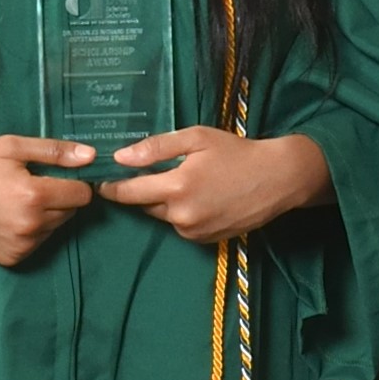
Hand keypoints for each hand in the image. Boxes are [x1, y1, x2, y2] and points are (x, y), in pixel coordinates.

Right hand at [0, 134, 99, 263]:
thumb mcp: (12, 147)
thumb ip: (54, 151)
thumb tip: (90, 156)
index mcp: (34, 195)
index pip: (82, 194)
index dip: (74, 182)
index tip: (57, 175)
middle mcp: (31, 226)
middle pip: (71, 212)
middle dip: (59, 198)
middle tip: (32, 185)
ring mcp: (22, 246)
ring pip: (55, 228)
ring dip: (46, 215)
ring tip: (17, 201)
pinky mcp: (12, 258)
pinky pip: (38, 243)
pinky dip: (31, 231)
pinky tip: (10, 217)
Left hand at [106, 125, 332, 245]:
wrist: (277, 179)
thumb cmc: (236, 152)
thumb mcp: (196, 139)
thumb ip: (155, 148)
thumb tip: (120, 157)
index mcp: (176, 187)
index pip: (129, 192)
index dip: (112, 187)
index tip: (101, 182)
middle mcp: (181, 215)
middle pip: (144, 205)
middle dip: (143, 191)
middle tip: (154, 173)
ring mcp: (194, 231)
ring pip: (163, 216)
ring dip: (165, 202)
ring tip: (187, 182)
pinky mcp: (205, 240)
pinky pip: (181, 226)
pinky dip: (182, 213)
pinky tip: (201, 198)